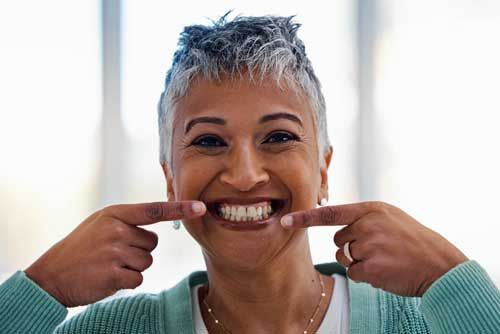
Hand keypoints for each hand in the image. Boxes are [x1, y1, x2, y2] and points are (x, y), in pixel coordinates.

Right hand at [24, 201, 205, 306]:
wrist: (51, 275)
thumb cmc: (80, 249)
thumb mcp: (99, 224)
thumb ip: (126, 220)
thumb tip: (156, 222)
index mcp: (114, 214)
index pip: (154, 210)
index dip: (179, 209)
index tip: (200, 207)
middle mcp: (116, 230)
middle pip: (152, 243)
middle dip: (138, 251)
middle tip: (113, 254)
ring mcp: (114, 251)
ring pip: (146, 262)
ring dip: (132, 268)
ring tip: (108, 265)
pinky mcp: (113, 274)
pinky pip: (138, 279)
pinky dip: (126, 281)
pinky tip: (107, 277)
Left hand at [281, 201, 467, 296]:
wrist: (439, 264)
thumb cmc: (413, 241)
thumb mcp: (390, 218)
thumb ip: (364, 218)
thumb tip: (338, 227)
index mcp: (371, 209)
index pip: (330, 213)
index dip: (306, 217)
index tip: (285, 220)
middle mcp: (367, 224)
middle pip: (338, 240)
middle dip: (351, 248)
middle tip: (377, 250)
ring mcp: (369, 245)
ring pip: (345, 257)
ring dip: (359, 262)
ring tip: (384, 260)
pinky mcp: (371, 266)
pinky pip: (353, 273)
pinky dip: (365, 276)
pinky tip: (384, 271)